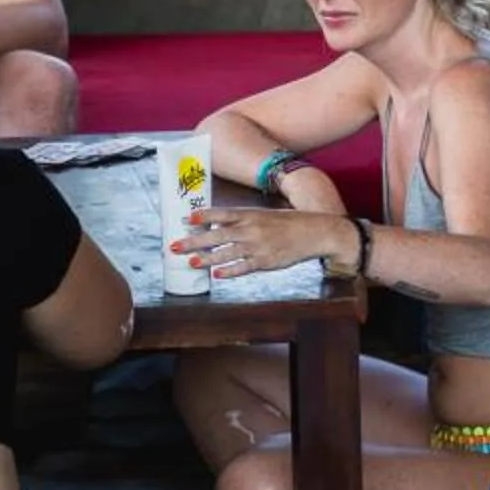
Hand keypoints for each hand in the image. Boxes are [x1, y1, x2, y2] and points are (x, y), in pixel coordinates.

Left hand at [174, 207, 351, 278]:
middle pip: (217, 235)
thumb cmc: (286, 223)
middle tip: (175, 246)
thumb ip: (240, 221)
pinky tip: (217, 275)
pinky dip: (230, 271)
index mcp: (250, 214)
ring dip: (207, 258)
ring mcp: (258, 246)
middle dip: (194, 241)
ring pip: (227, 253)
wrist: (314, 232)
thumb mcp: (262, 215)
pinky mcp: (266, 261)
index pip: (222, 214)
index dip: (203, 216)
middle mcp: (251, 229)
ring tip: (192, 262)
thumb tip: (214, 226)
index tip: (185, 219)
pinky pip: (244, 267)